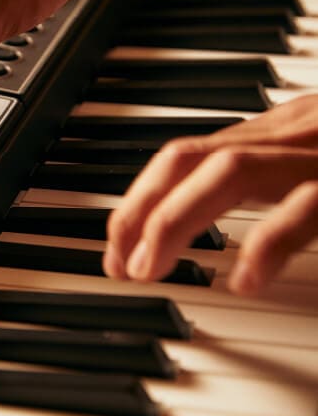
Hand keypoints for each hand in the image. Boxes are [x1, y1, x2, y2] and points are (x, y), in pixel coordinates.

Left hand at [104, 94, 317, 294]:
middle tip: (119, 264)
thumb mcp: (316, 165)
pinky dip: (267, 244)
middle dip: (139, 211)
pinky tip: (243, 281)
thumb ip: (273, 186)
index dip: (140, 200)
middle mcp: (289, 135)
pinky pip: (305, 206)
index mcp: (275, 134)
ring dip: (176, 221)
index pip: (183, 157)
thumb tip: (214, 217)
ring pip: (230, 170)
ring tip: (149, 269)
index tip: (117, 248)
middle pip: (187, 158)